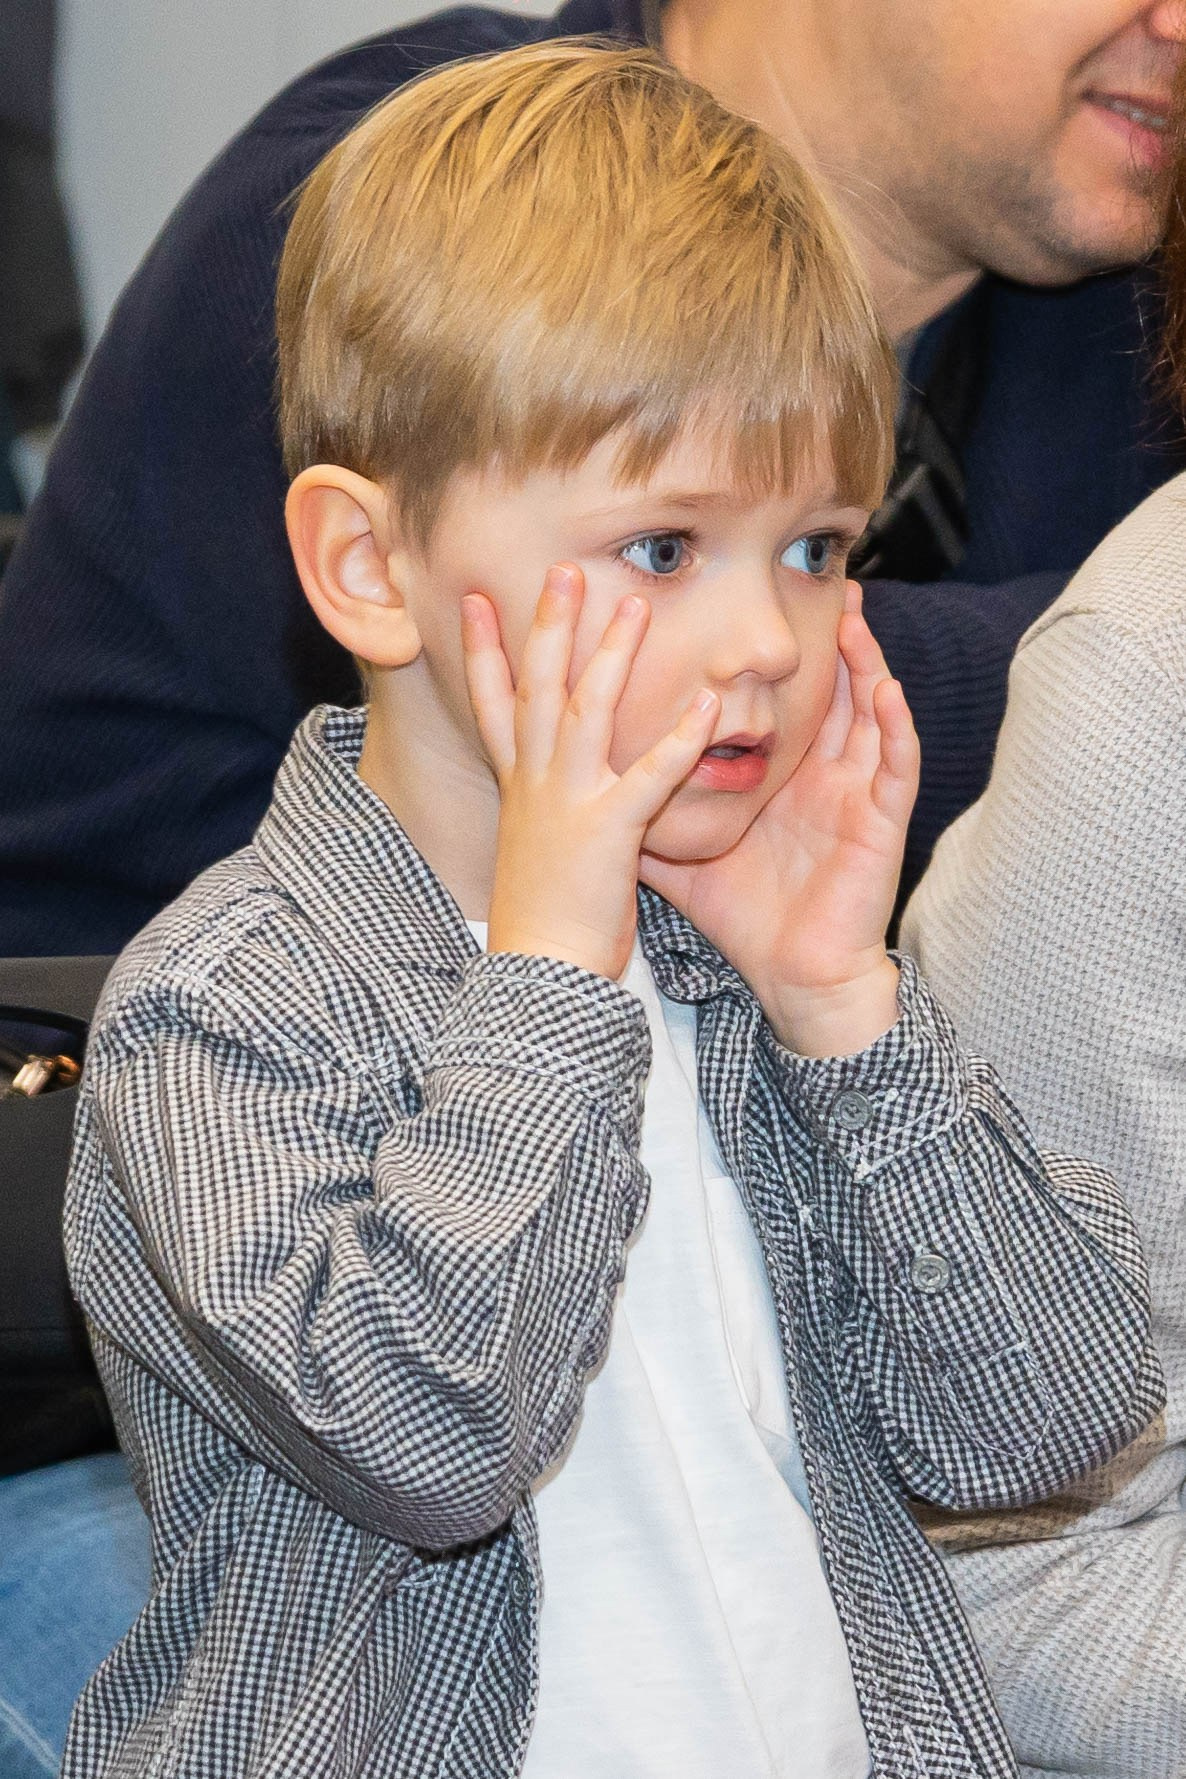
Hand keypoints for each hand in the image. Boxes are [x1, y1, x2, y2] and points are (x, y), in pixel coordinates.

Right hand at [462, 564, 719, 979]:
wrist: (540, 974)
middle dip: (546, 625)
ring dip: (610, 654)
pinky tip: (708, 708)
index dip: (483, 651)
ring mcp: (567, 803)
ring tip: (635, 604)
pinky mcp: (608, 832)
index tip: (476, 601)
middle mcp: (535, 785)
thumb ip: (545, 813)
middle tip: (561, 569)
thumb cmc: (544, 923)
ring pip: (585, 712)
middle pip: (535, 688)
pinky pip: (650, 775)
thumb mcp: (535, 853)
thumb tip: (550, 799)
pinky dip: (680, 739)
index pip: (491, 706)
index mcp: (518, 790)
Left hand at [640, 584, 918, 1055]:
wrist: (792, 977)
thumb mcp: (689, 855)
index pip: (781, 704)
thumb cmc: (749, 917)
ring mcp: (856, 796)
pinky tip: (889, 690)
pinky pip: (897, 765)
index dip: (776, 658)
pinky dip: (896, 726)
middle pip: (831, 693)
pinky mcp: (881, 823)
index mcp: (782, 779)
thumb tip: (591, 786)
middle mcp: (821, 777)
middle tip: (823, 581)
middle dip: (831, 640)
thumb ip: (650, 814)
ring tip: (856, 616)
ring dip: (866, 663)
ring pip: (868, 714)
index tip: (759, 609)